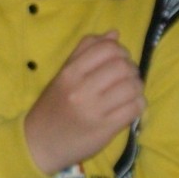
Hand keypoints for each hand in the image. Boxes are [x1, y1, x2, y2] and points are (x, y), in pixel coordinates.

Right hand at [25, 31, 144, 173]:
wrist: (40, 143)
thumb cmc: (53, 106)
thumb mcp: (63, 75)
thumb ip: (86, 52)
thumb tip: (114, 34)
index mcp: (70, 73)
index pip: (107, 48)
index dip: (121, 51)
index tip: (119, 60)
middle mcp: (82, 90)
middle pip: (122, 66)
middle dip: (132, 69)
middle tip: (128, 77)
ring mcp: (94, 110)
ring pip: (132, 87)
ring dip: (137, 87)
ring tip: (130, 92)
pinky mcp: (105, 129)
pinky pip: (134, 108)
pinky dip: (138, 104)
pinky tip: (130, 106)